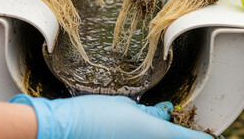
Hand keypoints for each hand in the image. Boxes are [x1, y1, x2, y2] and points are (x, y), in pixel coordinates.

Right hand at [11, 94, 213, 138]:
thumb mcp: (126, 107)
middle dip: (179, 135)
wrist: (64, 131)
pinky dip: (143, 137)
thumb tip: (165, 115)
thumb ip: (151, 115)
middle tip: (177, 123)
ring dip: (159, 134)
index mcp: (157, 136)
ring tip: (153, 124)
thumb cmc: (94, 115)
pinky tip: (134, 130)